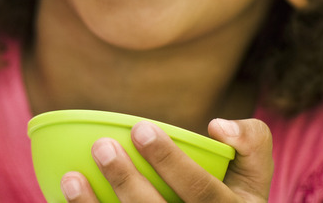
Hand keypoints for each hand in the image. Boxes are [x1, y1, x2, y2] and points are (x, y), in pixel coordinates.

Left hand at [60, 119, 272, 201]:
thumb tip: (218, 127)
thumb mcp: (255, 172)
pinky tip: (67, 200)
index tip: (141, 128)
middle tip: (102, 146)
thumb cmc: (231, 194)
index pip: (202, 192)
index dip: (171, 161)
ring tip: (71, 178)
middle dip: (127, 182)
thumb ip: (250, 141)